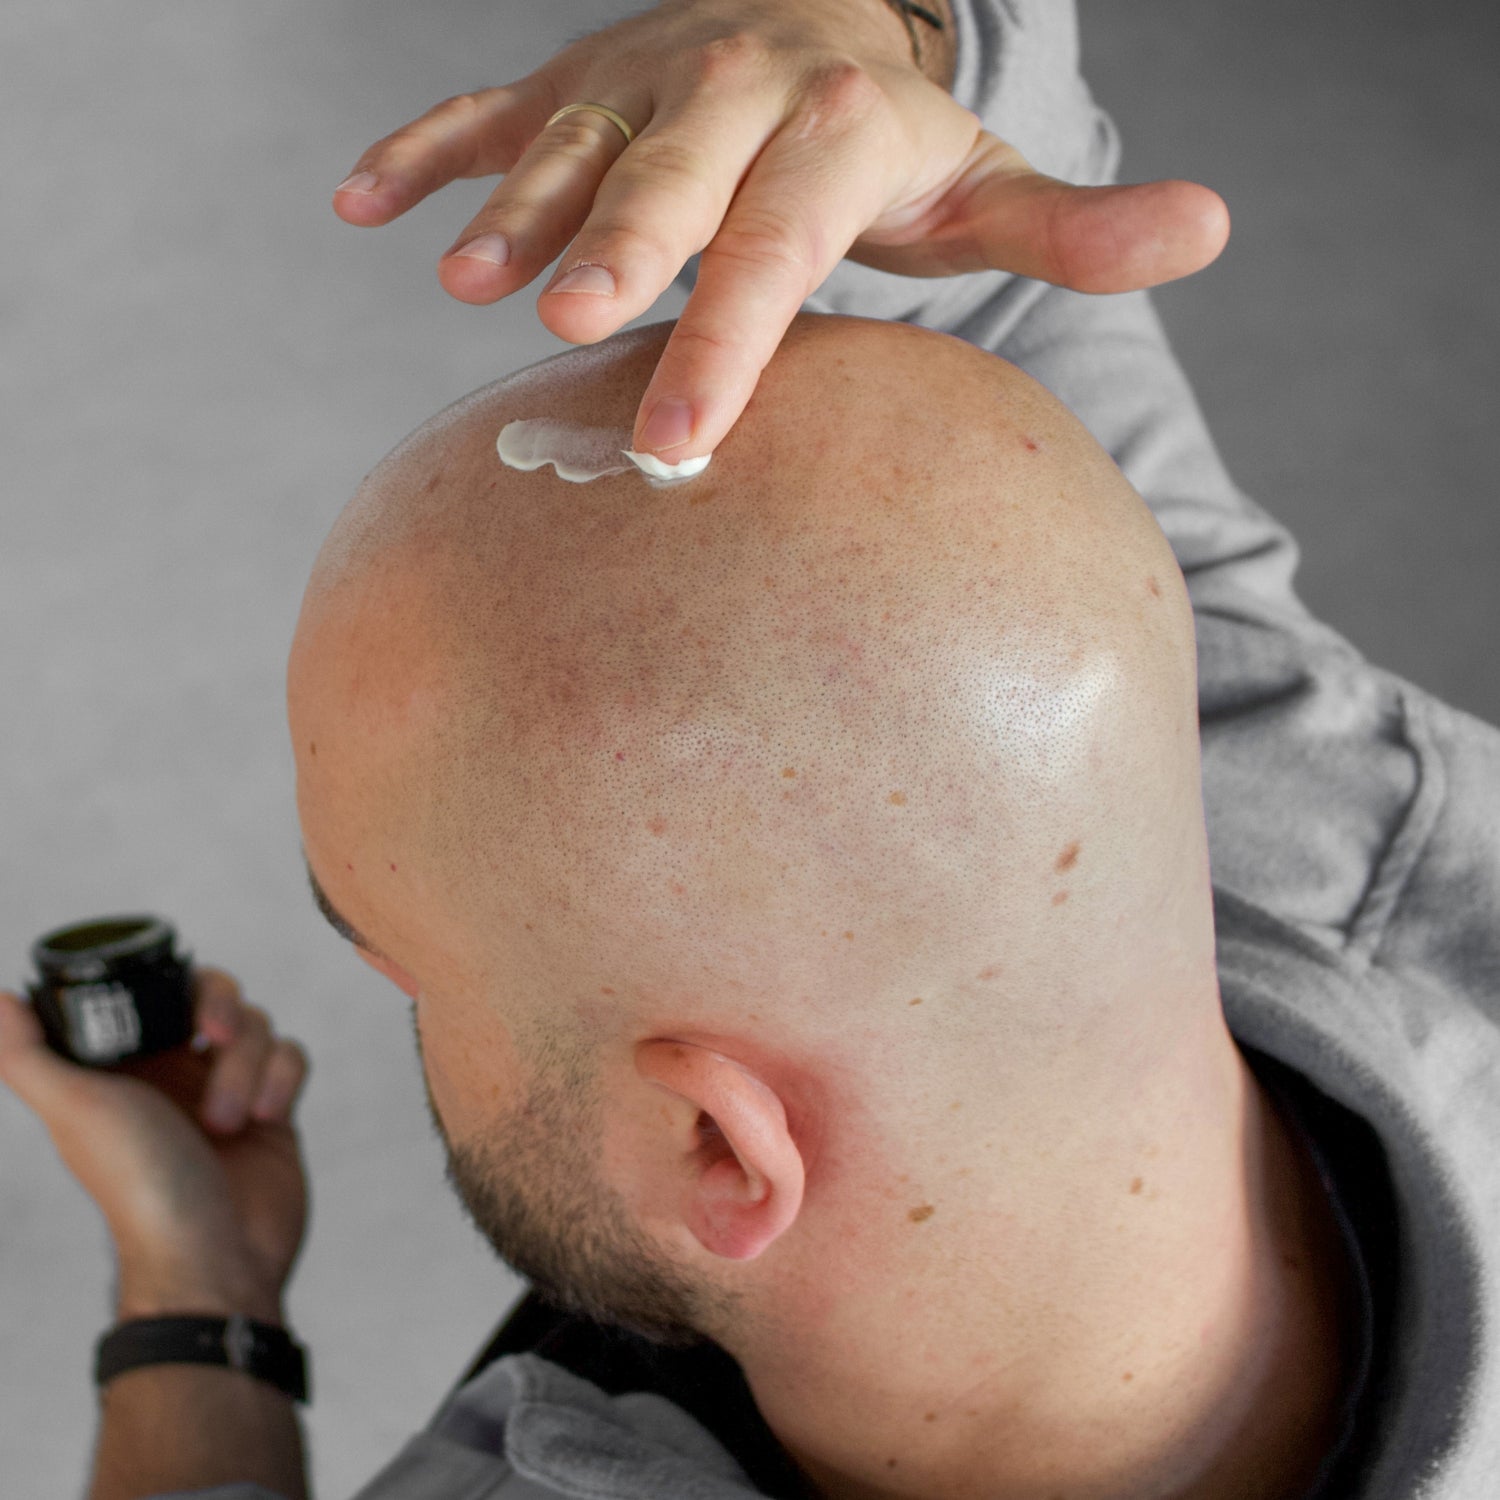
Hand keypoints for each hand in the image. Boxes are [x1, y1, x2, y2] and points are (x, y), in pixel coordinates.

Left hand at [0, 969, 309, 1319]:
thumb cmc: (138, 1191)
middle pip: (215, 998)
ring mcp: (226, 1091)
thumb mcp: (76, 1112)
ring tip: (226, 1122)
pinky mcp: (270, 1111)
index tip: (182, 1013)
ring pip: (256, 1027)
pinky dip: (281, 1081)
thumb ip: (29, 1056)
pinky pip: (291, 1058)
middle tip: (215, 1038)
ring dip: (247, 1067)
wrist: (212, 1259)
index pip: (156, 995)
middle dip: (224, 1012)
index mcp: (127, 1071)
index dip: (175, 987)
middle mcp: (175, 1076)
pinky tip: (263, 1118)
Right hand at [331, 0, 1227, 463]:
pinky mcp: (568, 83)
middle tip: (576, 319)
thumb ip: (1080, 222)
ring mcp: (635, 82)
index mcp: (826, 129)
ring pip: (568, 142)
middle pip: (669, 181)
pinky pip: (485, 109)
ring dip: (514, 207)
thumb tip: (1213, 227)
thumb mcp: (987, 182)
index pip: (777, 249)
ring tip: (467, 281)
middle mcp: (727, 87)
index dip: (731, 345)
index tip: (683, 451)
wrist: (814, 17)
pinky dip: (422, 150)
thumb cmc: (891, 146)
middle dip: (621, 248)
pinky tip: (357, 202)